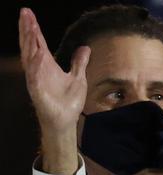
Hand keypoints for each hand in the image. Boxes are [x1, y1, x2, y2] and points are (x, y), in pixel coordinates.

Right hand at [19, 8, 89, 173]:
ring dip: (29, 43)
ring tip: (29, 28)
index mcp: (47, 64)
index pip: (38, 42)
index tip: (28, 13)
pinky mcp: (37, 91)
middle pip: (30, 45)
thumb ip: (79, 63)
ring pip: (29, 57)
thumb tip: (85, 48)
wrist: (65, 120)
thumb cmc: (68, 101)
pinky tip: (36, 54)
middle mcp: (39, 69)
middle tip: (24, 13)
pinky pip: (34, 76)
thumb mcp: (78, 78)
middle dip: (27, 29)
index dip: (33, 28)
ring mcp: (36, 79)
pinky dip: (35, 65)